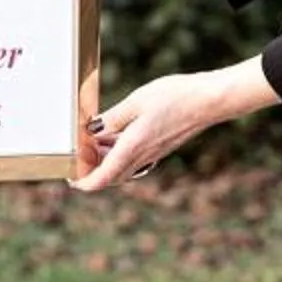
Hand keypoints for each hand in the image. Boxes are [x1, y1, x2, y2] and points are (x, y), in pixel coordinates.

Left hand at [73, 60, 278, 192]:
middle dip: (92, 171)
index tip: (71, 180)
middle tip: (79, 155)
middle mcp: (143, 155)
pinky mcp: (162, 146)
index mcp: (133, 147)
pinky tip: (117, 135)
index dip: (84, 184)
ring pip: (124, 167)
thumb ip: (112, 117)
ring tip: (94, 142)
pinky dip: (121, 152)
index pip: (103, 178)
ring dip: (107, 161)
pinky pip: (136, 157)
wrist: (210, 100)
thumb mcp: (136, 101)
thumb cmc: (176, 97)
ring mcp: (155, 152)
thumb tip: (92, 130)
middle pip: (112, 176)